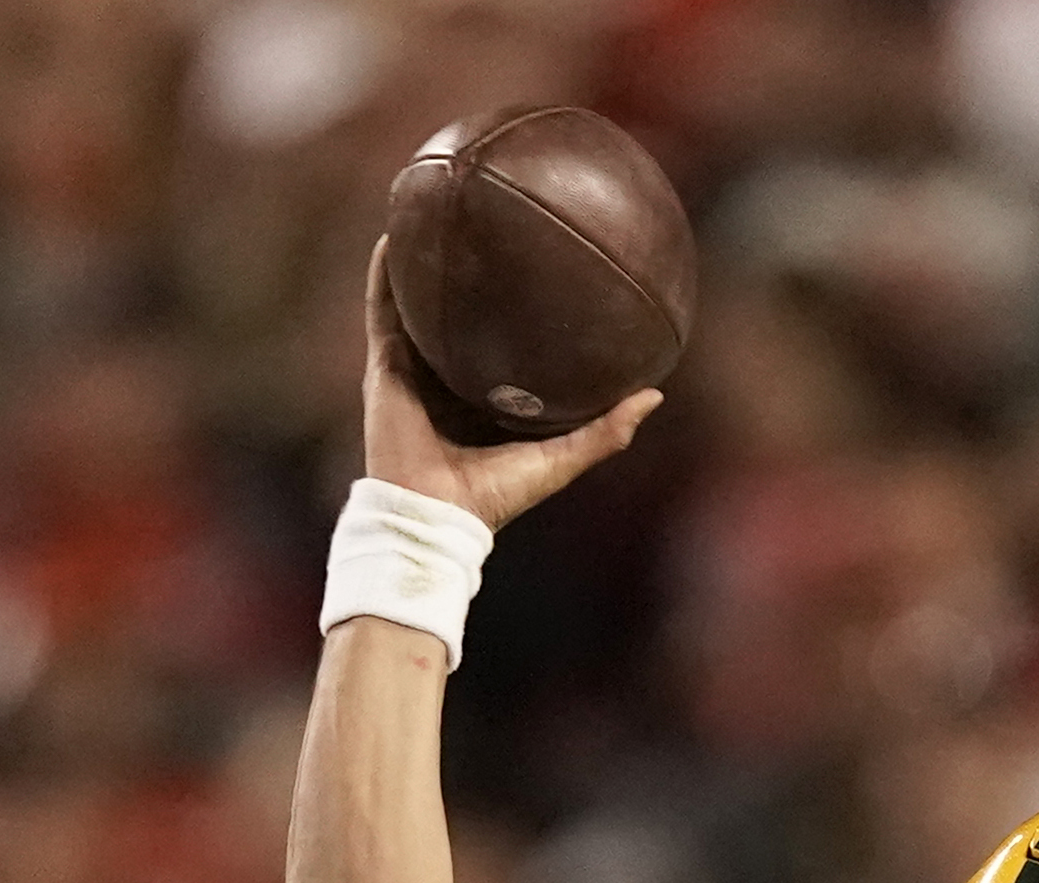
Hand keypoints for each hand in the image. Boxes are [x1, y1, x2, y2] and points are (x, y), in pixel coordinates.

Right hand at [360, 240, 660, 532]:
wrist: (434, 517)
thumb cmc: (495, 497)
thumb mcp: (560, 457)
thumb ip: (606, 431)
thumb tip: (655, 394)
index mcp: (481, 397)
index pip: (499, 341)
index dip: (515, 306)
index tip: (539, 265)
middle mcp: (444, 378)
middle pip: (456, 314)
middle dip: (468, 271)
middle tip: (489, 222)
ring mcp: (411, 370)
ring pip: (414, 304)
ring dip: (419, 261)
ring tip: (433, 209)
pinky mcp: (384, 369)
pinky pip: (382, 312)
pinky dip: (384, 276)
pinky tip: (395, 235)